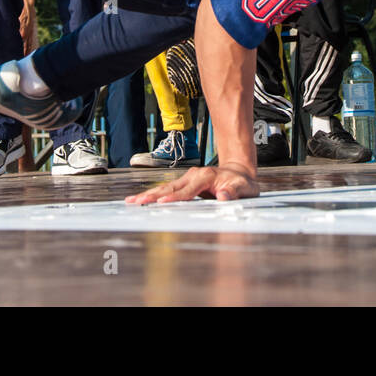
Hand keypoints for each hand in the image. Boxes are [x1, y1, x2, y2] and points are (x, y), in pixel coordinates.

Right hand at [125, 163, 259, 203]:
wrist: (239, 172)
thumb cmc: (242, 183)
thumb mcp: (244, 189)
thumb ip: (234, 193)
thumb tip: (223, 197)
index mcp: (206, 177)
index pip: (188, 190)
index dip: (175, 197)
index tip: (161, 202)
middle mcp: (194, 175)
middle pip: (170, 187)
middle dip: (152, 195)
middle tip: (136, 202)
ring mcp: (188, 178)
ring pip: (165, 187)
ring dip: (148, 194)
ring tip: (131, 201)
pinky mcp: (184, 183)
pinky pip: (167, 190)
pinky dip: (153, 195)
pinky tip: (141, 200)